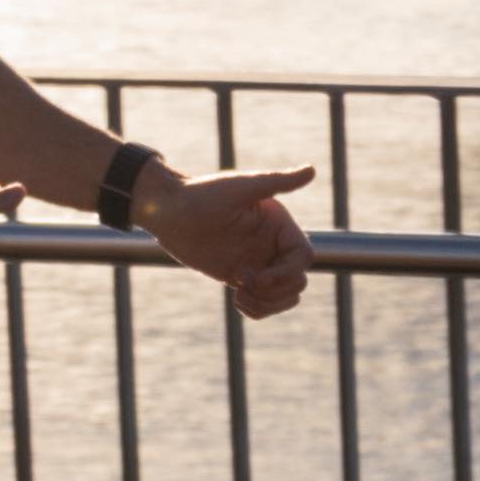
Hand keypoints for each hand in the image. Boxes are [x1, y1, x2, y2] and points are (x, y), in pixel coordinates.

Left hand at [143, 159, 317, 322]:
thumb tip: (312, 170)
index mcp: (278, 224)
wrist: (167, 211)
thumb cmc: (202, 194)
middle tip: (246, 284)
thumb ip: (278, 182)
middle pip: (297, 281)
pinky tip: (236, 299)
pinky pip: (262, 303)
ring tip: (241, 295)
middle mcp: (272, 244)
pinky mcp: (240, 277)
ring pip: (284, 296)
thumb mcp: (241, 188)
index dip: (288, 273)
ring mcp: (257, 263)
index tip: (260, 278)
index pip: (303, 256)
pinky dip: (256, 310)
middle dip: (277, 291)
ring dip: (268, 304)